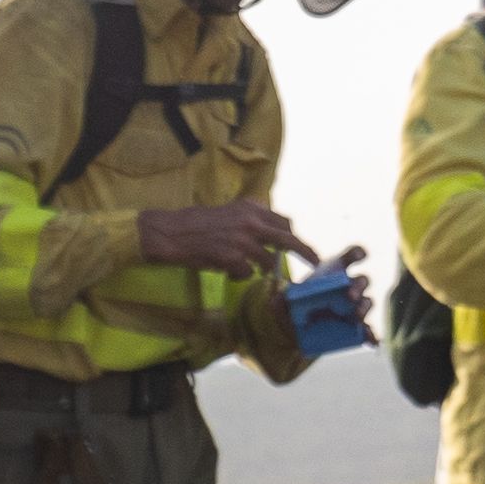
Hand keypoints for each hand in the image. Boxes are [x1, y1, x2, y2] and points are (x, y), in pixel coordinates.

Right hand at [136, 199, 299, 277]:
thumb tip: (269, 233)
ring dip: (259, 268)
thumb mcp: (227, 212)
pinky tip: (228, 271)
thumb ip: (249, 219)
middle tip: (315, 261)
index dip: (293, 236)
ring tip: (241, 267)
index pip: (283, 222)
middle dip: (305, 251)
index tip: (301, 246)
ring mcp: (242, 240)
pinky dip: (240, 275)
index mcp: (250, 208)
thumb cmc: (194, 224)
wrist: (169, 233)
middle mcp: (250, 222)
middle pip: (288, 238)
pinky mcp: (232, 257)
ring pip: (267, 261)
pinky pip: (248, 273)